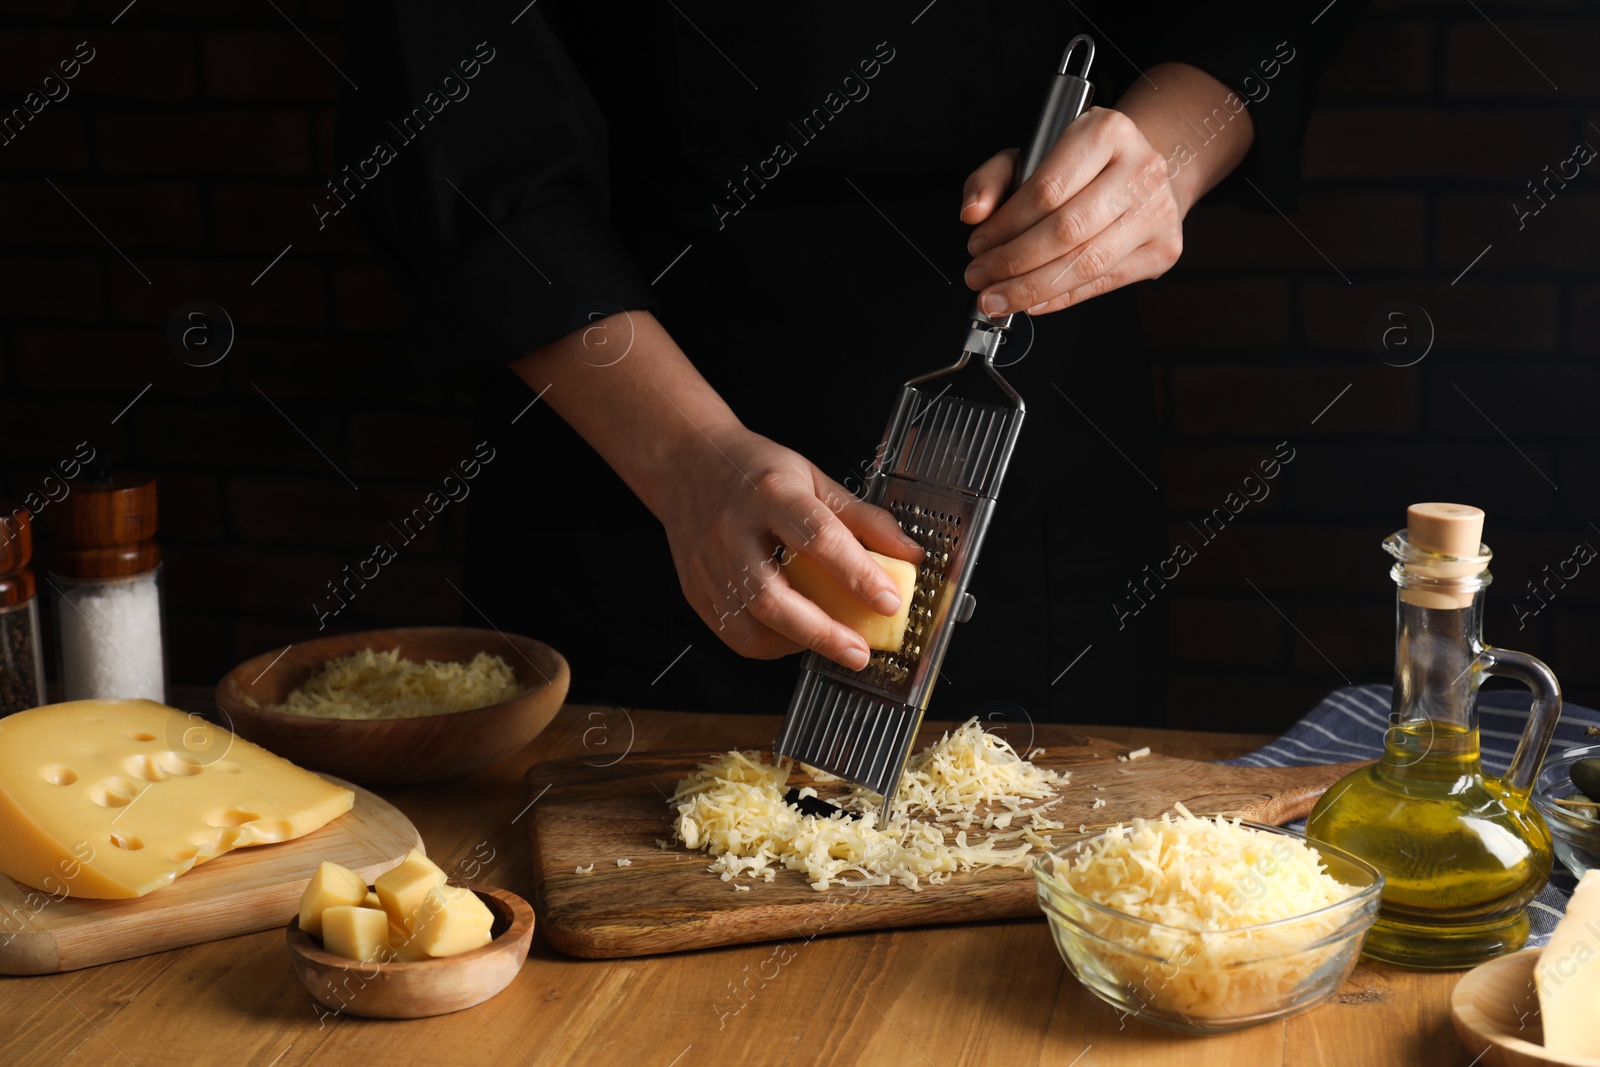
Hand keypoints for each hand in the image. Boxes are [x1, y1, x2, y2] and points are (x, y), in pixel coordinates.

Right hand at [656, 425, 923, 670]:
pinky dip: (770, 645)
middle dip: (823, 633)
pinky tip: (795, 636)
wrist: (685, 462)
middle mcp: (733, 530)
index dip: (857, 574)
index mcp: (771, 494)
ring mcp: (708, 564)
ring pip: (749, 624)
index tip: (889, 600)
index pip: (818, 538)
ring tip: (831, 643)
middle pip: (773, 597)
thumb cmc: (755, 471)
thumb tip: (909, 555)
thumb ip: (863, 519)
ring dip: (797, 644)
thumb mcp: (814, 479)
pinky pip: (733, 634)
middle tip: (859, 651)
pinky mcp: (696, 589)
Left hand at [960, 107, 1182, 316]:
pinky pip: (1104, 283)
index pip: (1047, 189)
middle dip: (1013, 262)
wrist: (1141, 173)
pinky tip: (1032, 302)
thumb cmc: (1082, 166)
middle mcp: (1140, 170)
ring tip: (998, 297)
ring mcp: (1157, 212)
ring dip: (1032, 288)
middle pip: (1066, 230)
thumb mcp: (1031, 155)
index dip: (1005, 225)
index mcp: (1107, 133)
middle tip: (980, 278)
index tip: (977, 245)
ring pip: (1086, 263)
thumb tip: (973, 212)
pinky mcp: (1164, 249)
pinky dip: (1060, 298)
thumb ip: (992, 178)